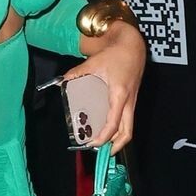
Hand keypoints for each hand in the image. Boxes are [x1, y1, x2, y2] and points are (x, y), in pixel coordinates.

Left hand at [64, 22, 145, 153]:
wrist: (133, 44)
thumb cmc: (116, 53)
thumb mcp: (93, 63)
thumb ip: (76, 73)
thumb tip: (62, 81)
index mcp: (119, 95)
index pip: (113, 124)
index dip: (103, 137)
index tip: (92, 143)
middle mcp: (129, 101)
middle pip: (127, 132)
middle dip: (116, 145)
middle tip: (101, 151)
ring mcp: (133, 101)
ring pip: (129, 127)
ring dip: (118, 138)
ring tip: (103, 143)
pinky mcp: (132, 99)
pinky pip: (128, 119)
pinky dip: (120, 128)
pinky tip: (108, 128)